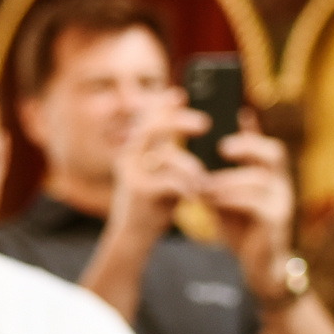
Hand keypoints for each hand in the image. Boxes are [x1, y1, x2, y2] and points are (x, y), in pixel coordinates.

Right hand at [110, 100, 210, 244]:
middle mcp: (128, 159)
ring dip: (192, 166)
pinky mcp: (141, 194)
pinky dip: (188, 187)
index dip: (161, 105)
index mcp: (131, 152)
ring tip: (203, 179)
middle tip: (206, 124)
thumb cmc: (152, 204)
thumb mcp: (159, 175)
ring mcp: (132, 175)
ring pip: (167, 156)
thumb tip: (197, 131)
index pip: (145, 119)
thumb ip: (170, 155)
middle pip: (152, 128)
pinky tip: (196, 195)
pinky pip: (172, 180)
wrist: (132, 238)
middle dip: (180, 122)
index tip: (180, 95)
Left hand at [202, 118, 298, 295]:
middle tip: (222, 148)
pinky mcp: (276, 221)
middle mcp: (281, 183)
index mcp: (269, 174)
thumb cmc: (240, 226)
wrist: (257, 265)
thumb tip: (191, 153)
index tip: (233, 114)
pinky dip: (232, 199)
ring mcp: (282, 201)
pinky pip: (256, 203)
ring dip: (228, 180)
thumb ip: (215, 175)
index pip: (265, 143)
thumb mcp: (225, 196)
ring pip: (259, 180)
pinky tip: (212, 201)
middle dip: (248, 146)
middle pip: (274, 153)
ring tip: (204, 184)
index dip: (250, 129)